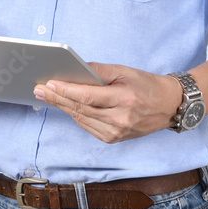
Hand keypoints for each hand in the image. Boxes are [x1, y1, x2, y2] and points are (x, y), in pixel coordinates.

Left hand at [33, 63, 183, 142]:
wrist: (168, 106)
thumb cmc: (147, 85)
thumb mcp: (125, 71)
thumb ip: (99, 71)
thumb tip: (74, 69)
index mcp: (125, 99)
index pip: (87, 96)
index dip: (65, 90)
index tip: (48, 83)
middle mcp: (120, 119)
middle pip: (80, 109)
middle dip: (57, 98)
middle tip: (39, 89)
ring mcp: (117, 132)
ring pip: (81, 119)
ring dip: (62, 107)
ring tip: (47, 96)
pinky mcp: (114, 139)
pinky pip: (88, 126)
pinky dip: (76, 115)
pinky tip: (66, 106)